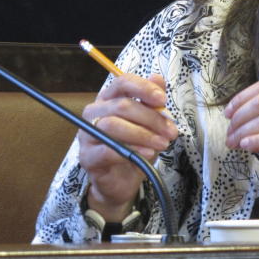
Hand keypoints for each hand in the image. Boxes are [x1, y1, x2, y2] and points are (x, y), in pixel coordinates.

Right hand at [78, 73, 177, 221]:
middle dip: (151, 118)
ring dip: (143, 134)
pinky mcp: (87, 157)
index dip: (143, 88)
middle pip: (121, 106)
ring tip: (162, 144)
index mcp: (109, 99)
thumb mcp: (150, 123)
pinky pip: (107, 150)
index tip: (163, 99)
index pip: (122, 82)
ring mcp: (87, 135)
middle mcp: (94, 113)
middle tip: (170, 131)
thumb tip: (158, 78)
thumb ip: (152, 101)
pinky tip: (148, 154)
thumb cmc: (135, 147)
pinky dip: (131, 151)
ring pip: (113, 126)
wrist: (123, 181)